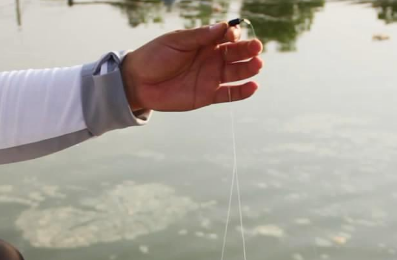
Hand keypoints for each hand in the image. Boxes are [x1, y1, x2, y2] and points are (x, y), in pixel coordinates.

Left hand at [121, 22, 263, 111]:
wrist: (138, 82)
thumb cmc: (155, 56)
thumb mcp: (176, 41)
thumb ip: (199, 36)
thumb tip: (222, 26)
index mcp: (204, 42)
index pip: (226, 36)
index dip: (233, 34)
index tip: (232, 34)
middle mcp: (211, 58)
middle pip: (236, 53)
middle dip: (247, 50)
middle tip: (256, 48)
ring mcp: (211, 77)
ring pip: (236, 73)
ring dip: (249, 69)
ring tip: (258, 65)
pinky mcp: (207, 95)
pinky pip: (229, 94)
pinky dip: (242, 92)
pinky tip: (253, 87)